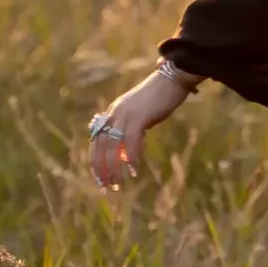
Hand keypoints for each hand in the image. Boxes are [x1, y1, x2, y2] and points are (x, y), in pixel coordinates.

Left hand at [88, 65, 195, 189]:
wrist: (170, 80)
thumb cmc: (158, 98)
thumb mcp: (138, 114)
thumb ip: (128, 129)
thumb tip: (123, 151)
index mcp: (112, 113)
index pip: (97, 140)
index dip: (96, 160)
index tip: (100, 177)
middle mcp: (114, 113)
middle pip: (100, 145)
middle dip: (102, 168)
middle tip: (107, 186)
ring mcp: (125, 114)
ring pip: (112, 146)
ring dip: (114, 168)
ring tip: (118, 183)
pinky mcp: (139, 116)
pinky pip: (130, 141)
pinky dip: (131, 157)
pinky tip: (134, 170)